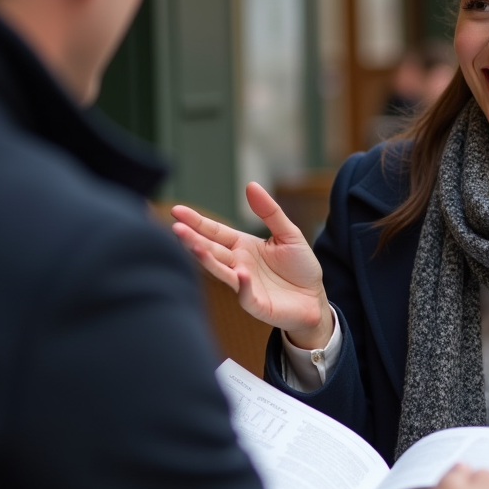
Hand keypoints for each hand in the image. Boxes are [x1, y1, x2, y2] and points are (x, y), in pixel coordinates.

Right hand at [170, 183, 332, 348]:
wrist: (314, 299)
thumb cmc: (299, 267)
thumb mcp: (288, 233)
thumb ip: (269, 211)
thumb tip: (251, 185)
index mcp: (242, 246)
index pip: (215, 231)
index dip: (197, 222)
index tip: (176, 211)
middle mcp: (238, 264)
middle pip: (212, 249)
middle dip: (193, 239)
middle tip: (175, 228)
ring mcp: (244, 285)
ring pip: (221, 271)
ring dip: (207, 260)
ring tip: (194, 247)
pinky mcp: (256, 304)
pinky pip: (246, 294)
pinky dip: (243, 285)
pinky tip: (241, 273)